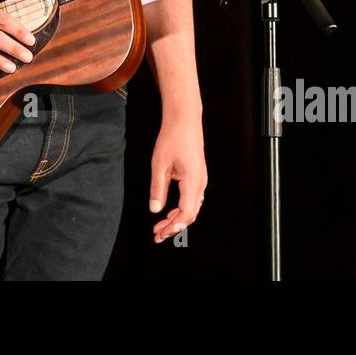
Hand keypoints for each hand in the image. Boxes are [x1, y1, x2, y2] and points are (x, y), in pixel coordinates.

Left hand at [149, 116, 206, 242]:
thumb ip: (157, 188)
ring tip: (160, 226)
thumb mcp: (159, 164)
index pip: (186, 214)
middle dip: (173, 227)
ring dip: (176, 219)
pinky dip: (181, 209)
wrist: (185, 119)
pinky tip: (169, 211)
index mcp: (193, 181)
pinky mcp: (197, 176)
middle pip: (190, 214)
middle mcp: (200, 183)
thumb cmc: (173, 137)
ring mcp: (200, 180)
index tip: (160, 233)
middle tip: (156, 234)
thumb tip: (155, 209)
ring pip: (192, 207)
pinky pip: (191, 199)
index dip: (173, 227)